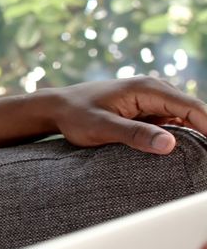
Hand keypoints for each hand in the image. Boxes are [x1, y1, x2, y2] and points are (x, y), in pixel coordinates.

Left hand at [47, 77, 206, 154]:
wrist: (57, 107)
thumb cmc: (76, 115)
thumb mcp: (101, 127)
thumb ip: (134, 134)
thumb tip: (170, 145)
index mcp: (147, 89)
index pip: (192, 108)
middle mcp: (154, 90)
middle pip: (194, 112)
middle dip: (206, 132)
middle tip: (206, 159)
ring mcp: (152, 99)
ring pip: (185, 118)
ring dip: (196, 135)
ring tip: (200, 158)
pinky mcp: (147, 110)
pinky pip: (172, 122)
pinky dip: (181, 136)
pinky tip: (186, 153)